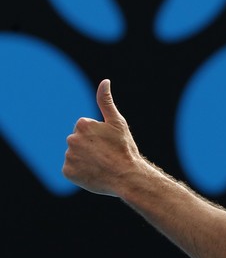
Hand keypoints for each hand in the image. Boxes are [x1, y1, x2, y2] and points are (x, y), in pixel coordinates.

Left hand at [63, 79, 140, 195]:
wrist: (126, 176)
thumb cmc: (124, 148)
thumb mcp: (117, 122)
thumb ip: (106, 101)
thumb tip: (105, 81)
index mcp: (82, 124)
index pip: (85, 129)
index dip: (99, 137)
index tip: (109, 143)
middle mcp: (72, 138)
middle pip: (79, 142)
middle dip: (90, 147)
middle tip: (106, 155)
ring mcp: (69, 156)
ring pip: (75, 156)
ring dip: (85, 159)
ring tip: (101, 165)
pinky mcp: (67, 172)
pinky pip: (72, 170)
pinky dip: (81, 172)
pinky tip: (94, 173)